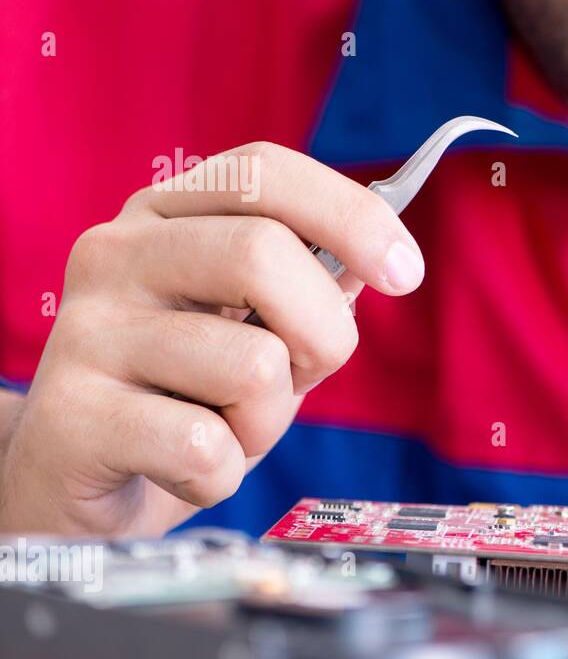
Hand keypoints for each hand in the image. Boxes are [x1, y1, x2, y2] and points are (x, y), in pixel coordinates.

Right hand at [0, 143, 425, 534]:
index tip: (407, 272)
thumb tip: (383, 258)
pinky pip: (204, 446)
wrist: (77, 486)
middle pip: (262, 253)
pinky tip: (178, 471)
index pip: (263, 171)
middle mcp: (115, 253)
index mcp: (165, 215)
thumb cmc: (185, 399)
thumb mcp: (258, 333)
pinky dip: (219, 475)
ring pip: (251, 363)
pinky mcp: (69, 415)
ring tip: (219, 429)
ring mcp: (84, 331)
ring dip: (265, 421)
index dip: (351, 214)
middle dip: (323, 333)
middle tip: (302, 375)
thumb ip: (311, 290)